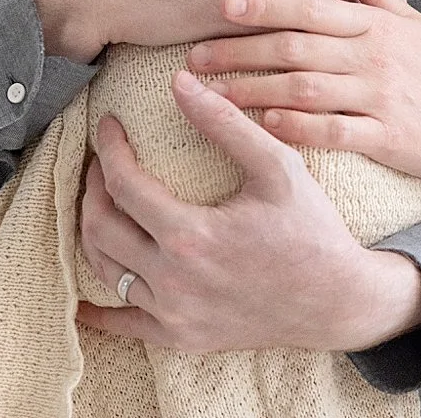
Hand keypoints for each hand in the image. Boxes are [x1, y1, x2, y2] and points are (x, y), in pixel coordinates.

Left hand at [75, 72, 420, 351]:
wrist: (338, 300)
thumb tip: (179, 82)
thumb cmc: (311, 229)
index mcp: (190, 235)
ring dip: (93, 230)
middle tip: (101, 161)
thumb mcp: (277, 167)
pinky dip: (96, 311)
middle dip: (92, 186)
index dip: (109, 148)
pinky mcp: (180, 337)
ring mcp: (173, 314)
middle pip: (101, 226)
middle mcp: (172, 280)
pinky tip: (82, 298)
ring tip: (101, 202)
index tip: (108, 125)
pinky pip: (123, 323)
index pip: (123, 184)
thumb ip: (225, 123)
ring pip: (105, 269)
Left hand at [185, 0, 420, 188]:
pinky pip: (332, 132)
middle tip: (196, 53)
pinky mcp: (385, 137)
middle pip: (297, 47)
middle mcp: (375, 56)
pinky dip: (295, 130)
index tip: (222, 1)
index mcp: (375, 24)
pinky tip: (262, 128)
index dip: (266, 2)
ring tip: (213, 94)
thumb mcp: (410, 22)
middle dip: (242, 49)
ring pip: (306, 90)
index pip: (312, 5)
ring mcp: (380, 97)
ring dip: (255, 91)